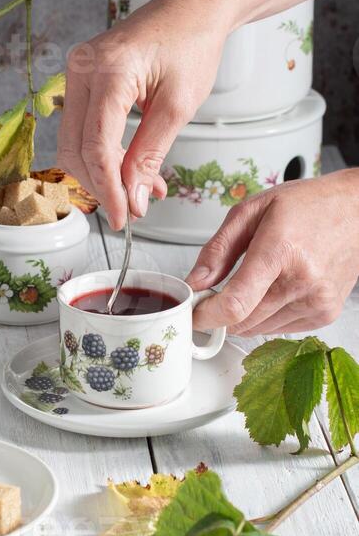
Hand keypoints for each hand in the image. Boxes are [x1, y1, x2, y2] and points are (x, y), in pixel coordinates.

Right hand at [56, 0, 230, 230]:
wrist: (192, 8)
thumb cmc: (191, 44)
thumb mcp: (178, 107)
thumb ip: (150, 155)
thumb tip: (134, 199)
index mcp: (109, 70)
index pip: (97, 145)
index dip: (109, 188)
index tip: (124, 217)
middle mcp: (82, 69)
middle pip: (75, 148)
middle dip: (101, 185)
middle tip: (131, 208)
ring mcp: (77, 73)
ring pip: (73, 143)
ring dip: (101, 174)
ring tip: (138, 190)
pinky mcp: (82, 80)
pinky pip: (82, 128)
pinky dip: (103, 154)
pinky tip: (130, 168)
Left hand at [187, 170, 358, 335]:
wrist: (357, 210)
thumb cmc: (309, 205)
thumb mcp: (252, 210)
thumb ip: (217, 249)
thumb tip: (196, 282)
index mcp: (280, 251)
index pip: (235, 305)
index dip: (206, 316)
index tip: (193, 313)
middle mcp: (302, 281)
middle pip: (242, 322)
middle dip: (220, 313)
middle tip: (216, 291)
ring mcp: (316, 301)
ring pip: (258, 329)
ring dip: (245, 314)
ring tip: (254, 280)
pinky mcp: (324, 314)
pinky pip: (279, 328)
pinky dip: (267, 315)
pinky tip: (276, 287)